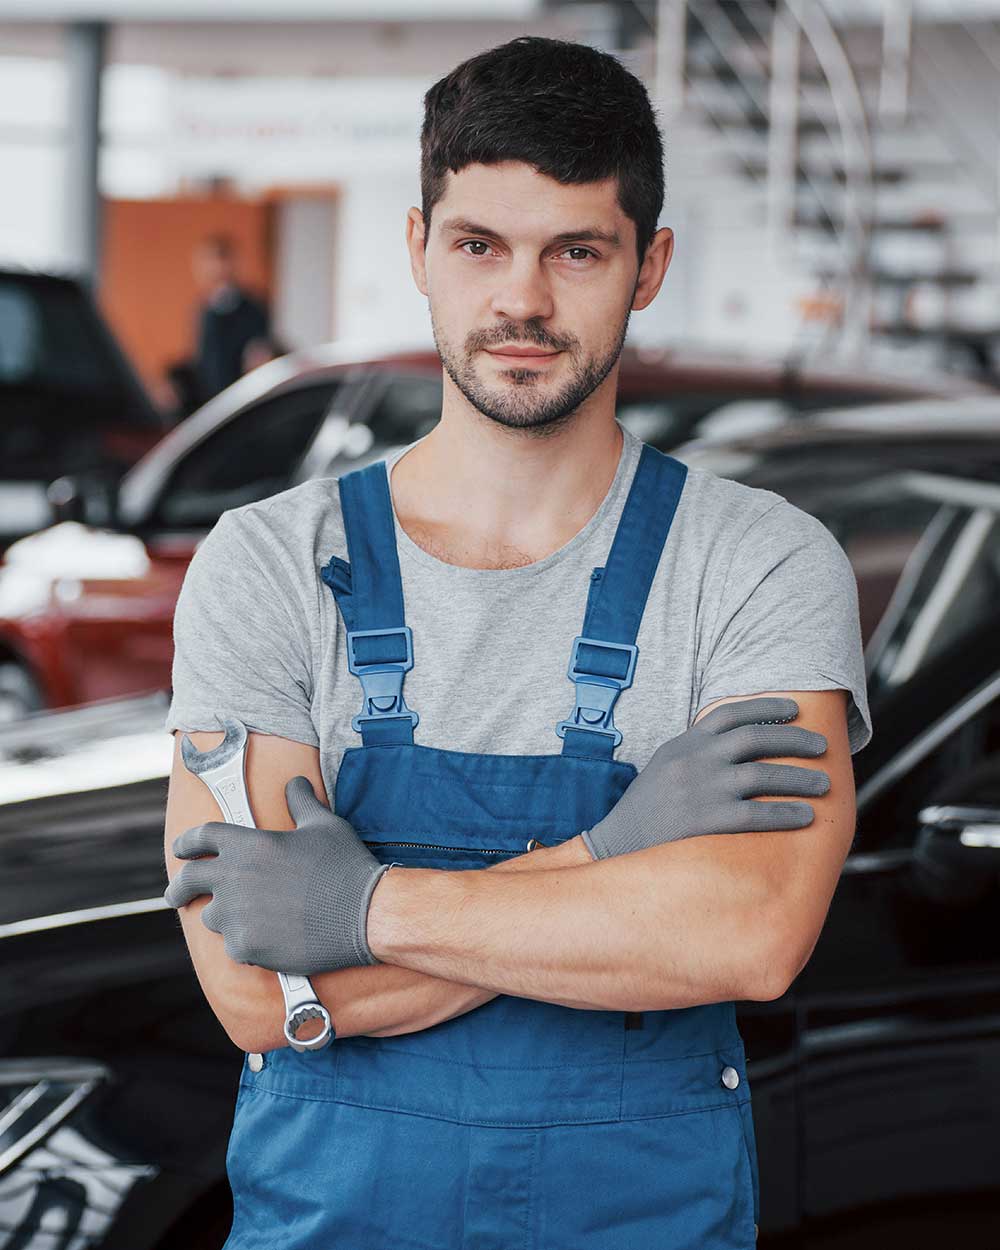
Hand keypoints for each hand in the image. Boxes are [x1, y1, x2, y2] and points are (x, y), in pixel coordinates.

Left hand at [163, 776, 391, 973]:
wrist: (365, 913)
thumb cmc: (345, 866)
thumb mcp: (324, 825)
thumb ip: (301, 802)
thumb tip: (296, 782)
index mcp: (249, 844)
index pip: (202, 836)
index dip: (187, 842)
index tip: (181, 850)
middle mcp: (234, 878)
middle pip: (188, 880)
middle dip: (178, 888)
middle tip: (176, 895)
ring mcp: (237, 915)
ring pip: (212, 917)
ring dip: (225, 916)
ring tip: (249, 918)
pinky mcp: (246, 946)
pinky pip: (233, 946)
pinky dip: (246, 944)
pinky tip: (268, 940)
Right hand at [582, 696, 829, 859]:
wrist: (616, 846)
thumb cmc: (647, 812)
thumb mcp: (665, 769)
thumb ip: (696, 754)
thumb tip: (741, 748)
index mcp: (682, 744)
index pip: (729, 714)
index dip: (766, 707)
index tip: (795, 708)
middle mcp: (692, 761)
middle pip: (754, 738)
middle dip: (794, 739)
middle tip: (821, 747)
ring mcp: (698, 790)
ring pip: (762, 774)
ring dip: (800, 778)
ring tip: (824, 784)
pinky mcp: (703, 821)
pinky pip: (756, 813)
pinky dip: (785, 813)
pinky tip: (806, 817)